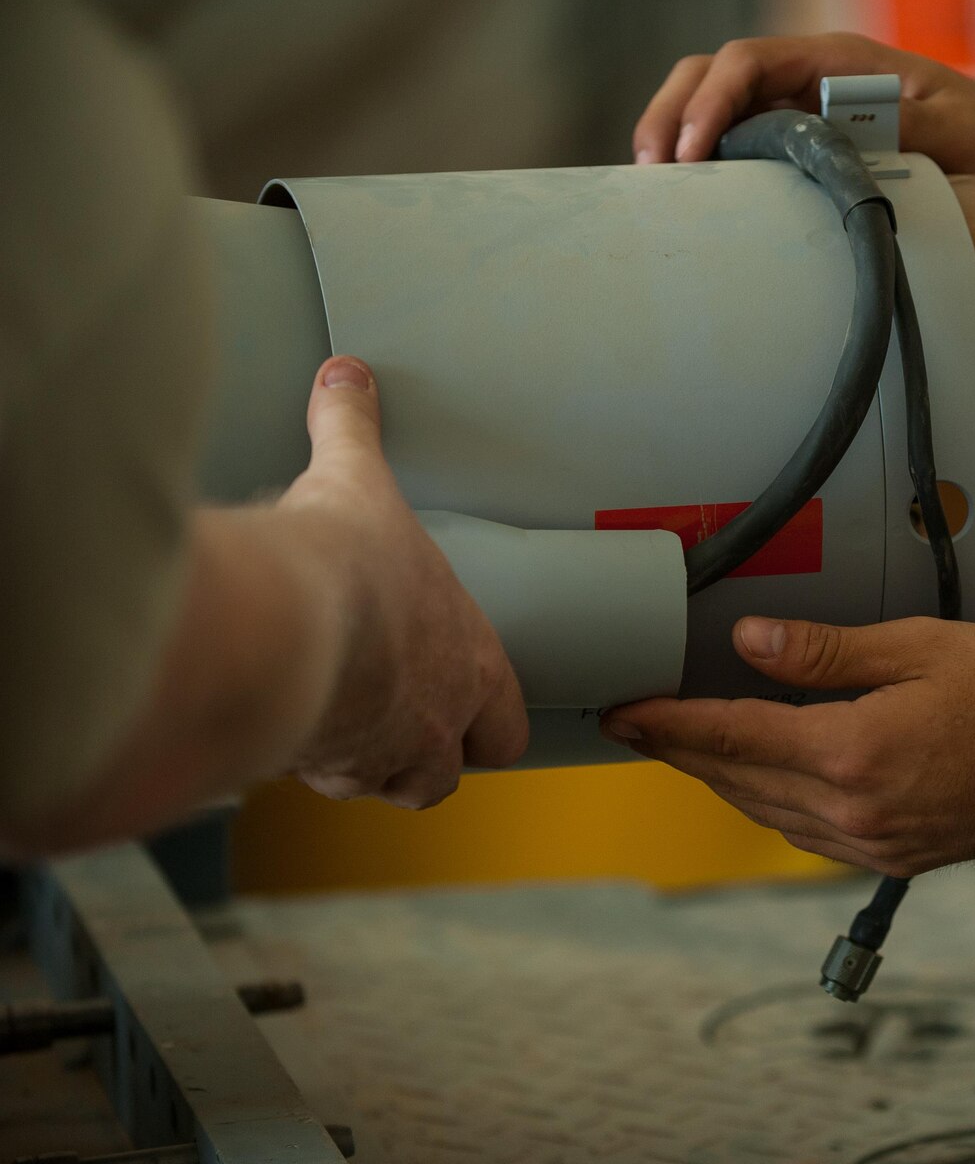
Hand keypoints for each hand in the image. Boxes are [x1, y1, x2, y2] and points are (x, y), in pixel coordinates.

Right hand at [277, 357, 528, 807]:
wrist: (279, 624)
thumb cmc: (341, 565)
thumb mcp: (356, 479)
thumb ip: (352, 429)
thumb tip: (346, 378)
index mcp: (470, 660)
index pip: (507, 719)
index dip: (485, 714)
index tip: (454, 694)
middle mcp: (437, 720)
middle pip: (455, 770)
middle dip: (432, 755)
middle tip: (394, 723)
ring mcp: (381, 753)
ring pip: (391, 785)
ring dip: (366, 763)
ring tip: (333, 728)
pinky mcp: (319, 768)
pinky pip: (317, 780)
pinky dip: (303, 762)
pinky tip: (281, 732)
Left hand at [602, 616, 974, 873]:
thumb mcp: (922, 647)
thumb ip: (828, 651)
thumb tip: (749, 643)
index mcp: (853, 752)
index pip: (732, 735)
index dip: (669, 721)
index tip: (623, 710)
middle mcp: (853, 809)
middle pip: (737, 779)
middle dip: (681, 750)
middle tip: (636, 724)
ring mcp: (872, 842)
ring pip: (766, 813)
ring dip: (721, 780)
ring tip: (689, 747)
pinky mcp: (892, 858)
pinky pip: (806, 834)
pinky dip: (770, 805)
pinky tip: (764, 780)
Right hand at [632, 33, 974, 189]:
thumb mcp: (952, 126)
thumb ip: (905, 126)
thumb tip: (853, 130)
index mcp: (833, 60)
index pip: (747, 62)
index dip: (711, 101)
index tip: (693, 150)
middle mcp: (805, 79)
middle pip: (712, 76)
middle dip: (672, 115)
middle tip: (651, 170)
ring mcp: (796, 113)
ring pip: (713, 110)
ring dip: (676, 139)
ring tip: (655, 188)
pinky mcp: (796, 149)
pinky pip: (736, 148)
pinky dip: (705, 166)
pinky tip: (689, 201)